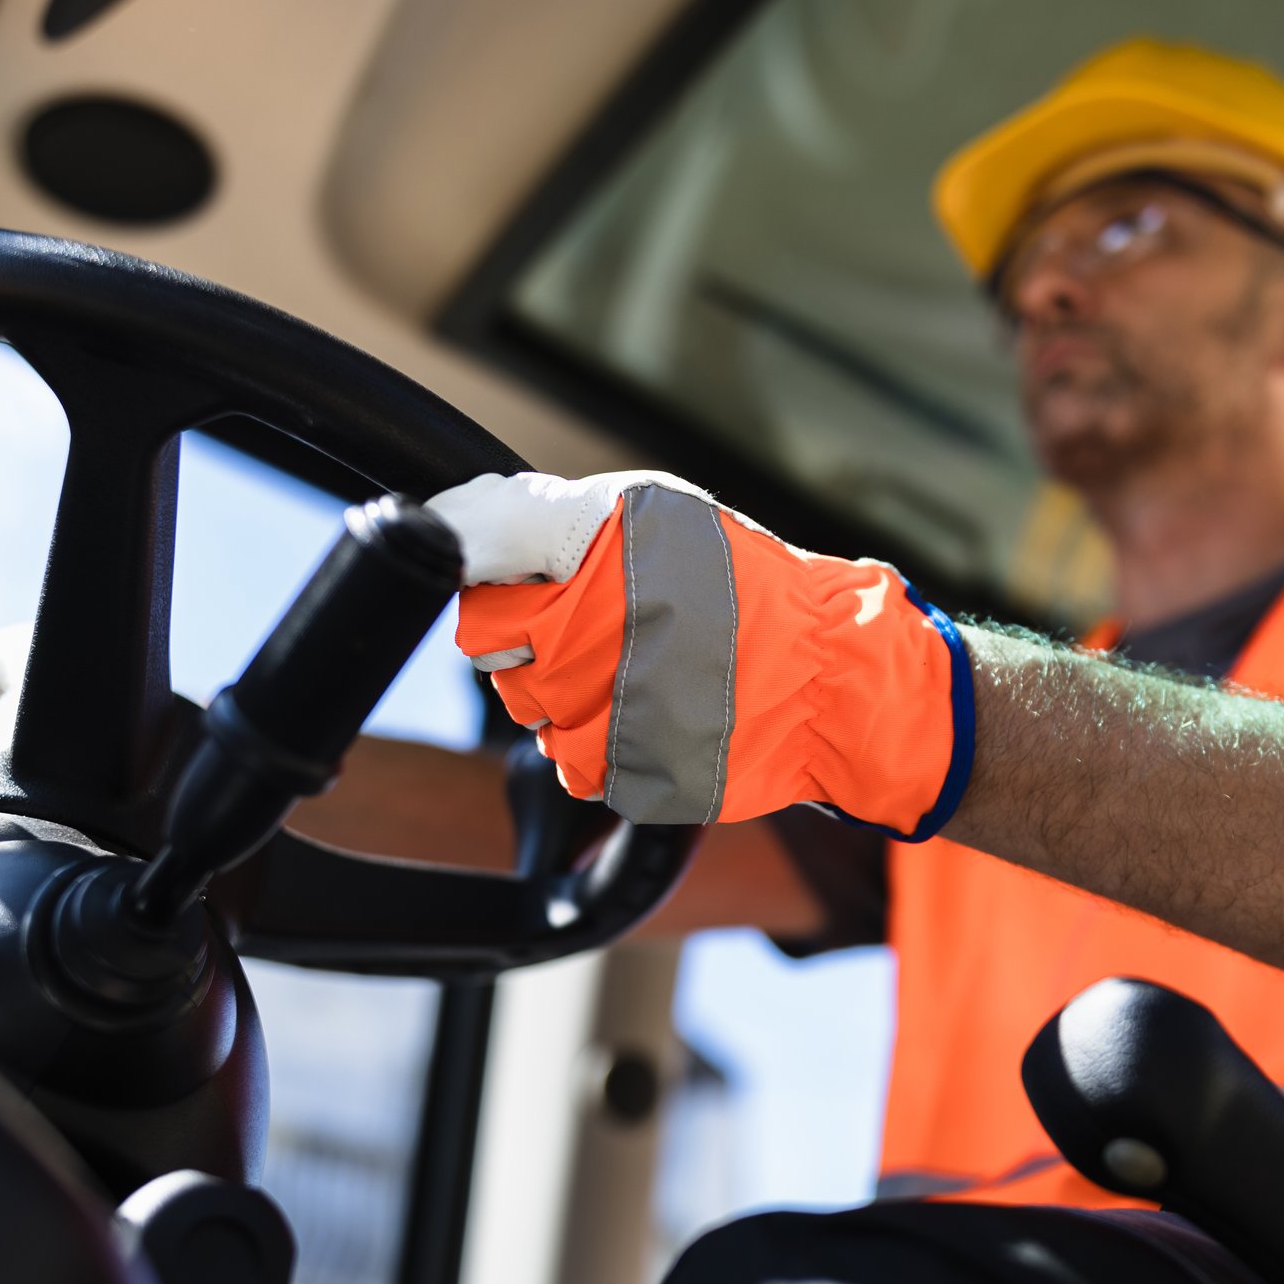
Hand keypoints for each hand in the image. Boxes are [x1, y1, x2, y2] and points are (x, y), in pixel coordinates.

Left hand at [425, 471, 972, 837]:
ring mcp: (596, 710)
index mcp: (588, 547)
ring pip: (526, 707)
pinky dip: (600, 739)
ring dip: (564, 689)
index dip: (474, 568)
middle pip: (487, 647)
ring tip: (641, 666)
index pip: (469, 560)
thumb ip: (547, 517)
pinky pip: (567, 760)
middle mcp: (579, 633)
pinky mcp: (617, 773)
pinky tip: (650, 709)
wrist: (828, 676)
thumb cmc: (742, 585)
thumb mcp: (652, 511)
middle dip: (527, 635)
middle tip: (598, 623)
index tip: (492, 572)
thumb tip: (455, 521)